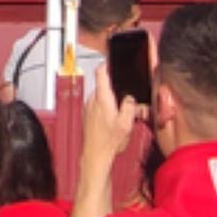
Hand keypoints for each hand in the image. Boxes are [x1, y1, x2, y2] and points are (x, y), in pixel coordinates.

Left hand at [80, 56, 140, 173]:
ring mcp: (88, 107)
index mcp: (102, 97)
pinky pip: (97, 107)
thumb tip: (130, 98)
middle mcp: (92, 100)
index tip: (113, 61)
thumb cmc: (109, 141)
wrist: (95, 155)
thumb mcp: (126, 123)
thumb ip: (130, 106)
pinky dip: (105, 110)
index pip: (101, 72)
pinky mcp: (87, 116)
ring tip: (120, 116)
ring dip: (110, 102)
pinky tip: (112, 122)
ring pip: (101, 98)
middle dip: (115, 91)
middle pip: (104, 86)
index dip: (107, 64)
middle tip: (126, 101)